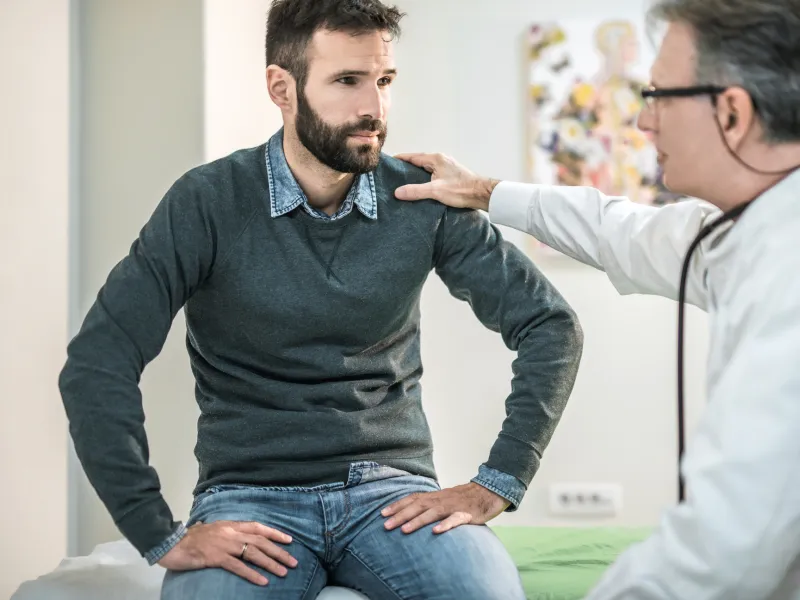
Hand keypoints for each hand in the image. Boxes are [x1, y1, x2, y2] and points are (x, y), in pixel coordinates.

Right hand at [158, 520, 297, 585]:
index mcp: (230, 525)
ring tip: (284, 572)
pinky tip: (263, 581)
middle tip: (293, 562)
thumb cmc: (188, 538)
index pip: (258, 527)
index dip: (275, 533)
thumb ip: (220, 530)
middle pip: (261, 541)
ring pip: (254, 553)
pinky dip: (252, 574)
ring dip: (271, 563)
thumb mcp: (208, 529)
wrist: (170, 543)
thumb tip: (224, 530)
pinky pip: (238, 567)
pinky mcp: (216, 557)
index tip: (289, 540)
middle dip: (279, 552)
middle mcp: (230, 532)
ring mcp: (224, 544)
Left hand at [381, 482, 509, 534]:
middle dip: (401, 515)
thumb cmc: (465, 498)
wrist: (490, 492)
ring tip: (404, 530)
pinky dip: (445, 525)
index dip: (398, 505)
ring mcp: (454, 506)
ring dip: (417, 521)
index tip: (383, 513)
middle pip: (418, 506)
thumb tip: (413, 511)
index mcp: (436, 496)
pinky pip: (455, 520)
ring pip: (433, 512)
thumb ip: (431, 505)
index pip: (413, 498)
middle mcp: (441, 499)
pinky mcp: (467, 514)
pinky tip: (436, 532)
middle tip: (385, 525)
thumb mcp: (445, 499)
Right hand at [393, 153, 499, 210]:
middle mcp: (441, 159)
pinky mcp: (451, 175)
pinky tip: (422, 187)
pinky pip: (433, 173)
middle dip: (406, 167)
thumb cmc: (461, 190)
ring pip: (427, 168)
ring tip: (405, 182)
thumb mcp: (435, 191)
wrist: (482, 194)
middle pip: (419, 161)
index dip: (400, 159)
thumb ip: (416, 191)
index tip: (388, 162)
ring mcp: (447, 166)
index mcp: (436, 159)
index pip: (413, 156)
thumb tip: (397, 192)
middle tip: (393, 174)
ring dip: (416, 173)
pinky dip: (425, 178)